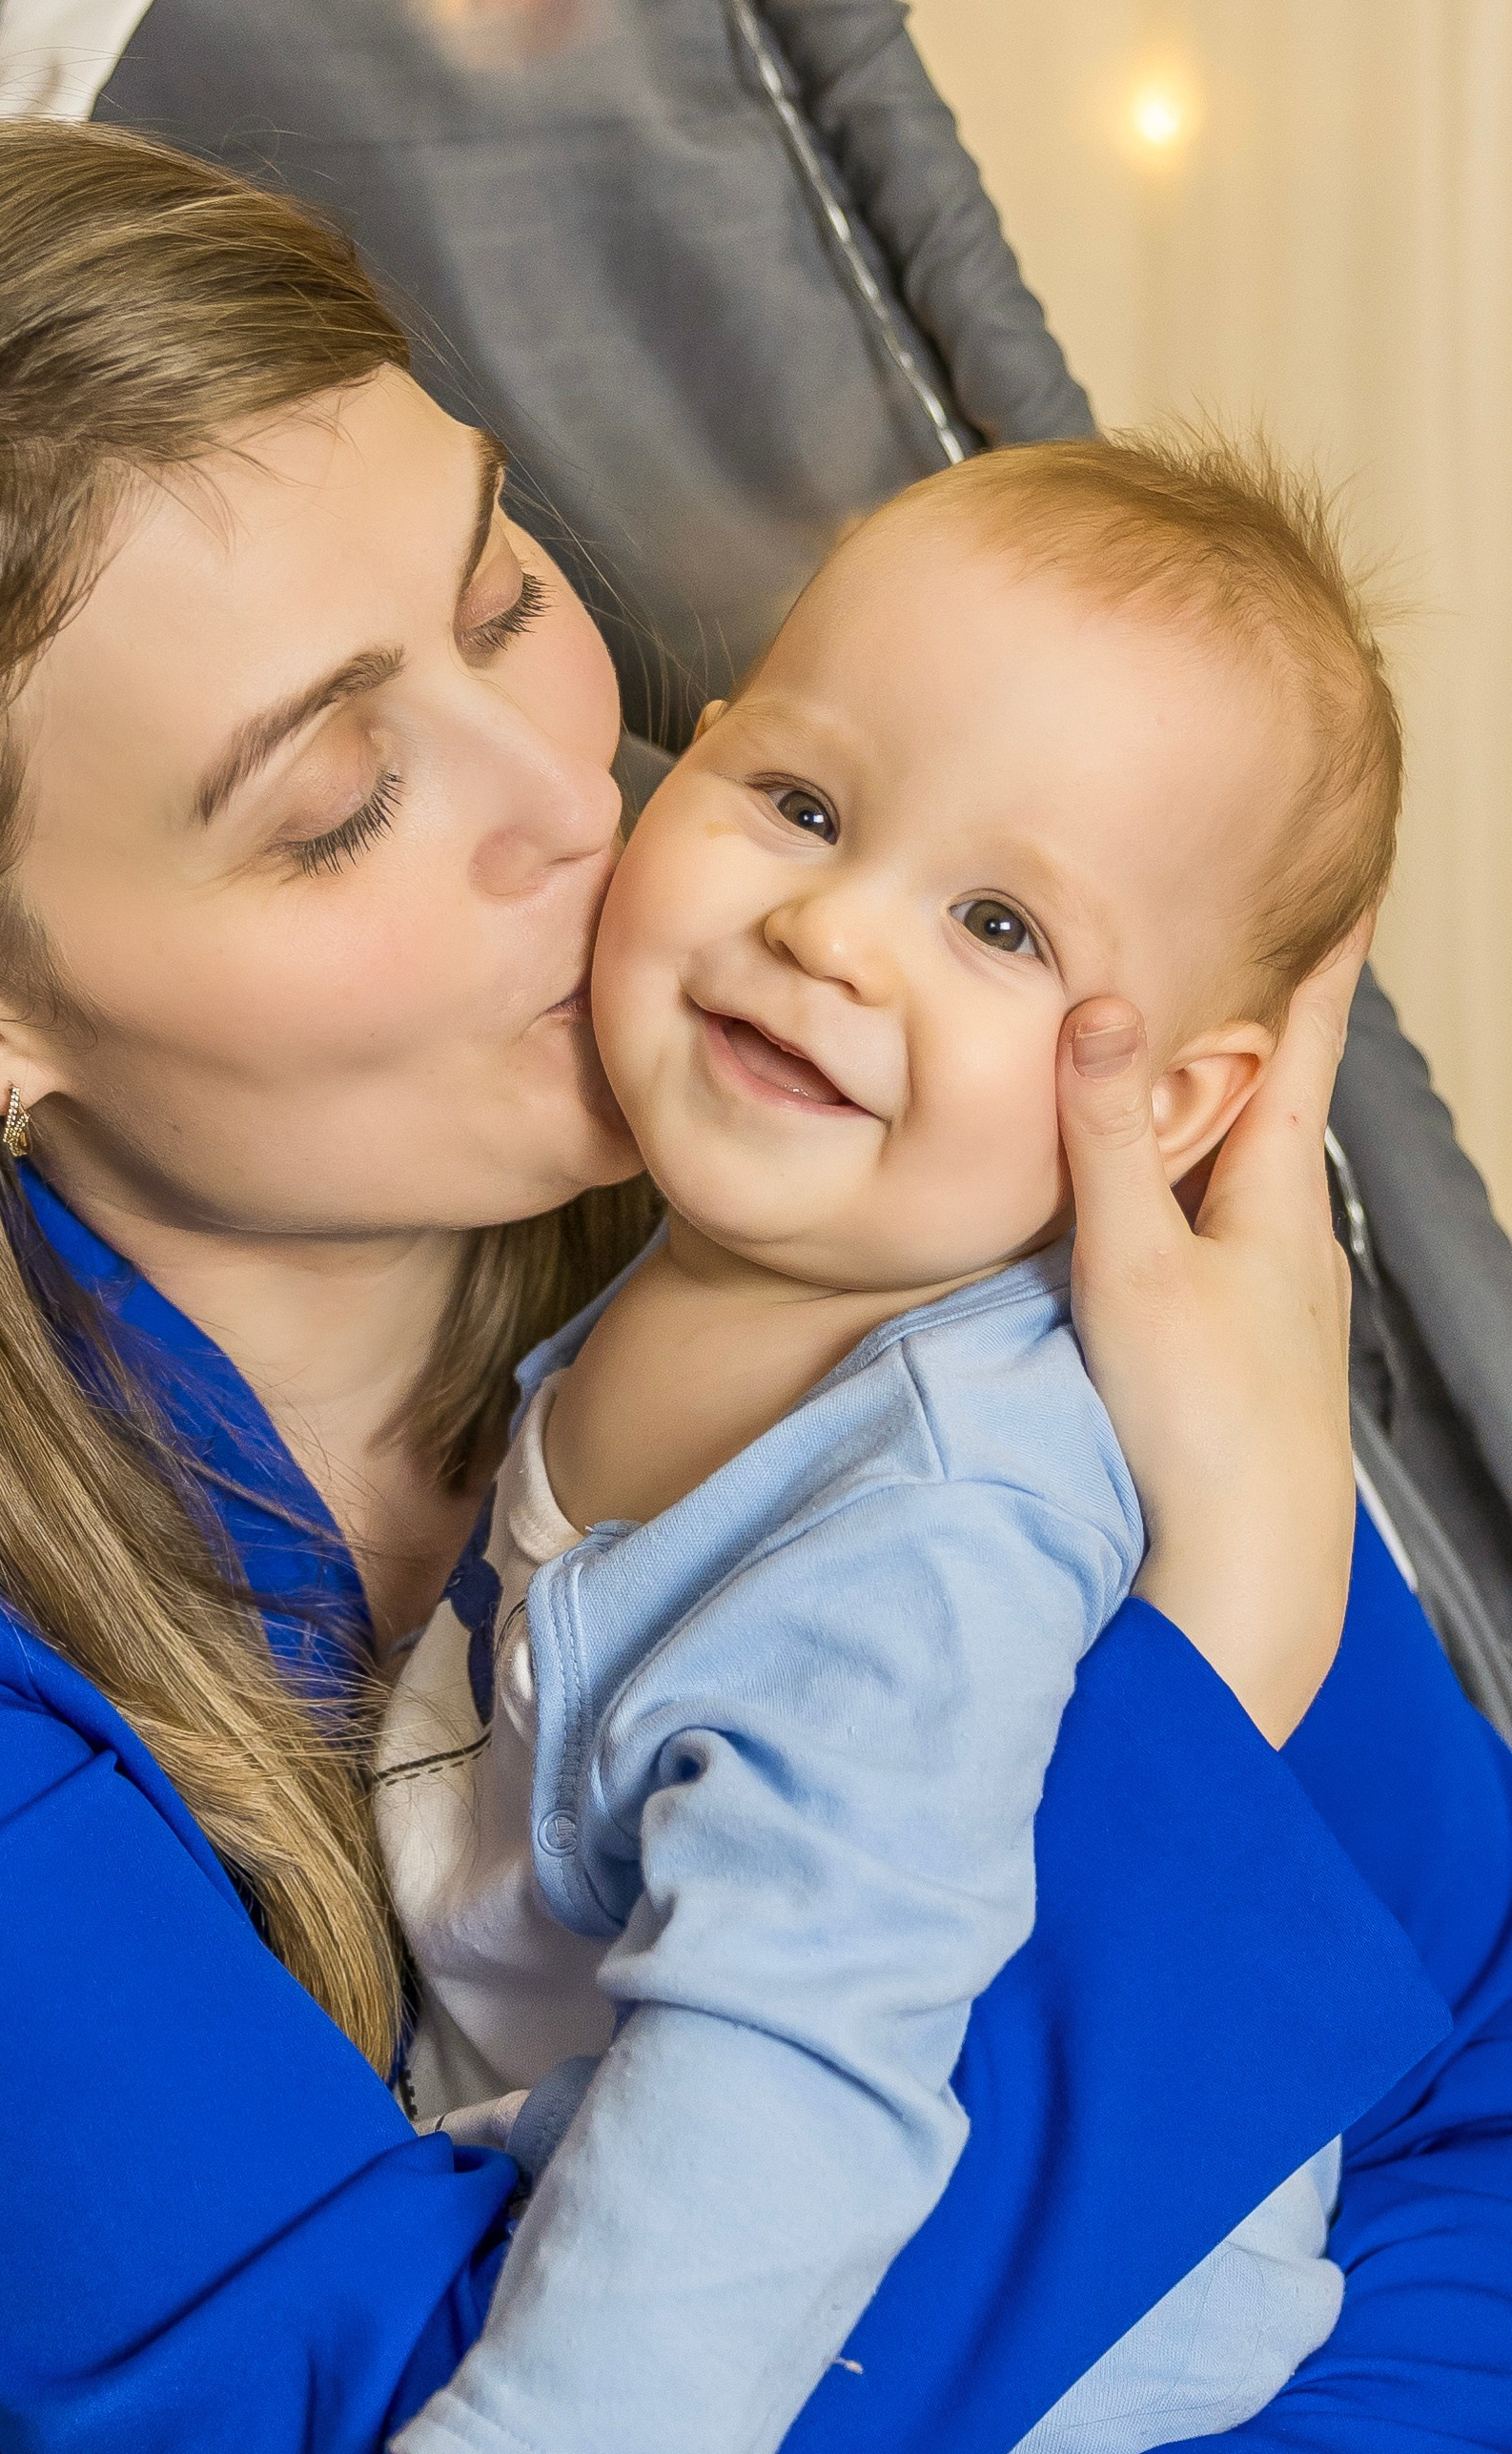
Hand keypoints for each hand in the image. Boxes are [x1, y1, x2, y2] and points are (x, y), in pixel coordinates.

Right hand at [1058, 925, 1366, 1744]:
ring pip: (1244, 1176)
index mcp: (1275, 1198)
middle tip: (1258, 941)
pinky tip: (1166, 1212)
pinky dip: (1194, 1191)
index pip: (1306, 1046)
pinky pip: (1217, 1238)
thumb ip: (1110, 1139)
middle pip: (1277, 1103)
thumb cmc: (1201, 1422)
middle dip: (1266, 1024)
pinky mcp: (1239, 1353)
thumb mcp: (1137, 1265)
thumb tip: (1104, 1003)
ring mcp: (1270, 1301)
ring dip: (1225, 1113)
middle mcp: (1288, 1240)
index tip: (1348, 881)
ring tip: (1203, 1057)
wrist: (1246, 1572)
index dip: (1323, 961)